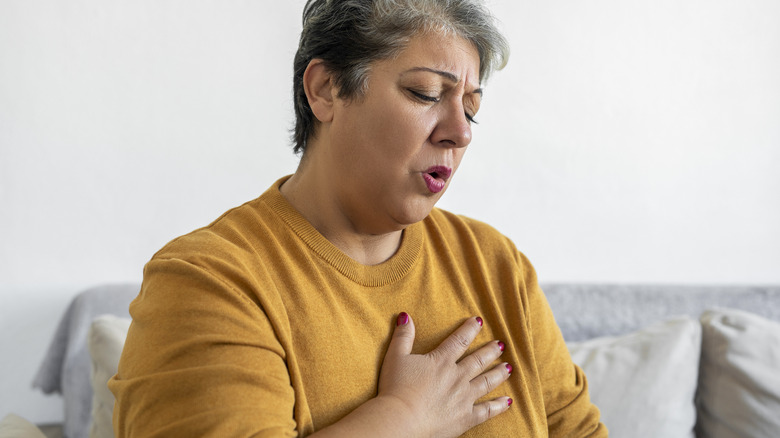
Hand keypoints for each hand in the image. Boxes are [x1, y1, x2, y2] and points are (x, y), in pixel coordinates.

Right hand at [376, 313, 512, 436]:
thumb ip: (403, 336)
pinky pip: (487, 410)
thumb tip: (405, 316)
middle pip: (478, 360)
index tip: (479, 321)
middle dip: (490, 351)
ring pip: (486, 382)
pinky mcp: (465, 417)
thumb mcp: (395, 357)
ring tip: (508, 367)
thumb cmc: (395, 389)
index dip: (470, 329)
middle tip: (501, 345)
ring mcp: (464, 398)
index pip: (459, 340)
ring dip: (499, 373)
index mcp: (441, 361)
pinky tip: (507, 401)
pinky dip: (498, 406)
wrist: (401, 420)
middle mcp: (457, 377)